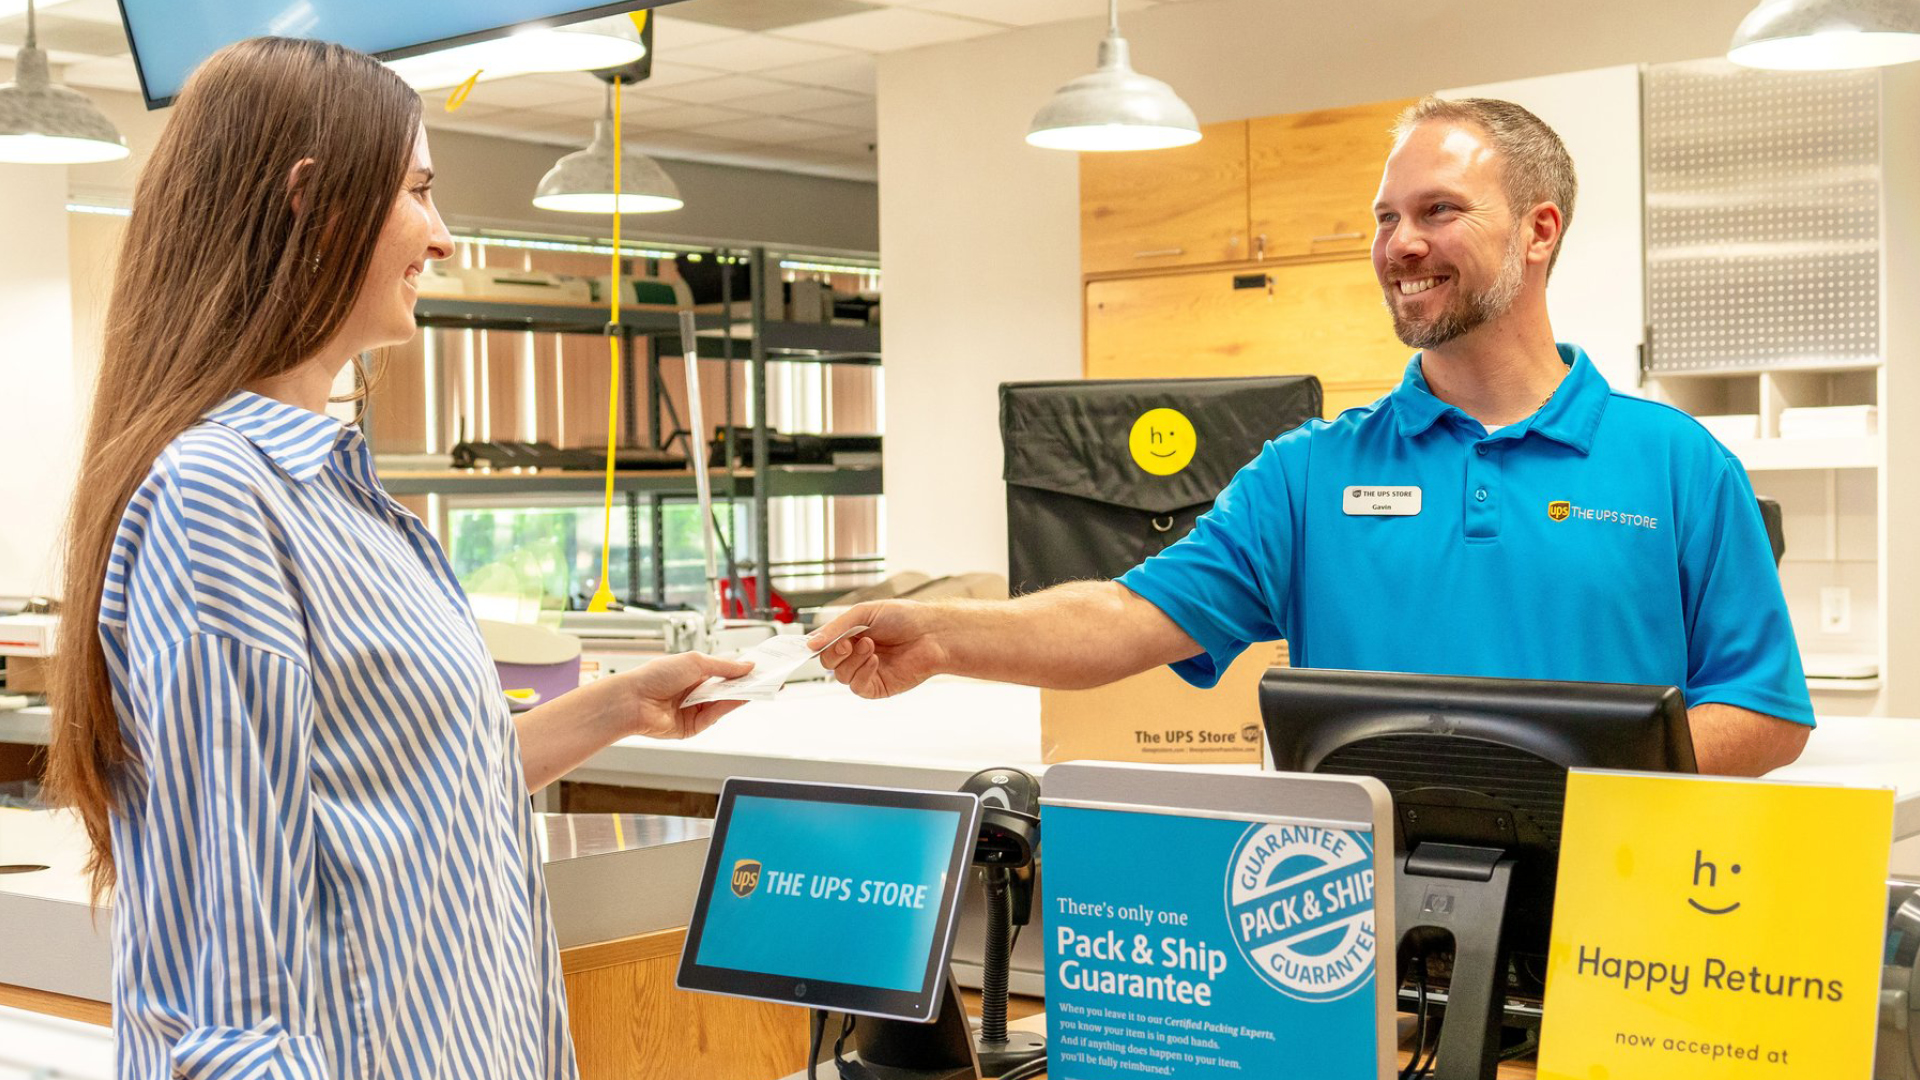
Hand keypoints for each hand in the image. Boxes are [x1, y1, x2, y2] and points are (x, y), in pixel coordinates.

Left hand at [615, 651, 755, 738]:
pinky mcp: (691, 728)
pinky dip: (727, 707)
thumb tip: (747, 665)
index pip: (722, 672)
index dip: (739, 670)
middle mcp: (693, 692)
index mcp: (691, 674)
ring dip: (738, 695)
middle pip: (725, 689)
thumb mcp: (695, 662)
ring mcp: (692, 710)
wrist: (634, 700)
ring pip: (722, 703)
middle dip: (743, 684)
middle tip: (765, 679)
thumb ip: (724, 666)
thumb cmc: (655, 676)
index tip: (758, 668)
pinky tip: (739, 698)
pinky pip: (714, 717)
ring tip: (757, 686)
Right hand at [808, 601, 944, 698]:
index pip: (824, 645)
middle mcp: (857, 654)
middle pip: (828, 663)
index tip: (814, 643)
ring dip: (853, 660)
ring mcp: (867, 671)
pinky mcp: (878, 686)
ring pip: (841, 676)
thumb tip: (811, 643)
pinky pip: (858, 687)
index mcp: (852, 636)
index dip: (818, 645)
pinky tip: (875, 660)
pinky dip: (862, 673)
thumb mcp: (864, 613)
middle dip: (835, 652)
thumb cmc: (904, 617)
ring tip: (871, 645)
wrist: (931, 632)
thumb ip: (836, 628)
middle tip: (848, 642)